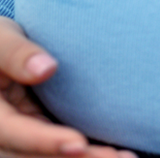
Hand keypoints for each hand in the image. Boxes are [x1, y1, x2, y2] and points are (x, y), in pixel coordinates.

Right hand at [0, 17, 131, 157]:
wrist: (3, 55)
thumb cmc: (0, 42)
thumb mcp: (1, 40)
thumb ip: (16, 53)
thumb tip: (46, 68)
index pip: (15, 133)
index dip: (46, 141)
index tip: (79, 144)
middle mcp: (3, 135)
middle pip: (35, 156)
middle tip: (117, 157)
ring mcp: (21, 139)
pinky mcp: (40, 135)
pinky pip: (60, 152)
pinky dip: (88, 155)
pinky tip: (120, 155)